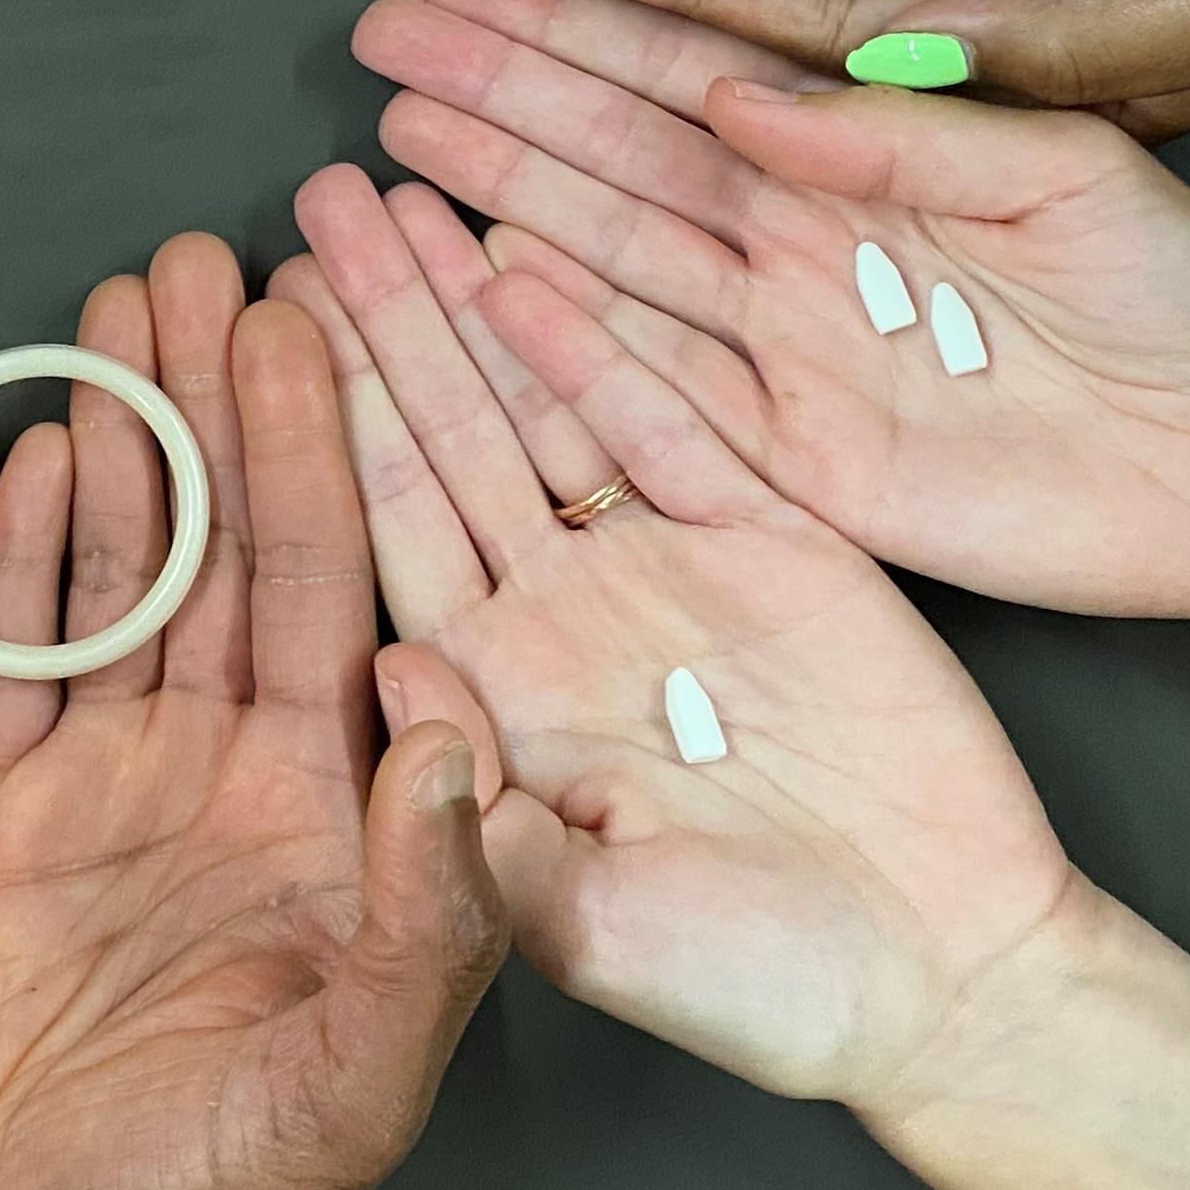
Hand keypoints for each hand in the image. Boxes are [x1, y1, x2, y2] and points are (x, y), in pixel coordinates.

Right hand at [0, 238, 505, 1189]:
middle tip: (171, 259)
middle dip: (184, 397)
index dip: (302, 444)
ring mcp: (81, 800)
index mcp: (305, 821)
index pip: (313, 587)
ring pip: (75, 575)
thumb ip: (424, 922)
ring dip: (70, 439)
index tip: (287, 314)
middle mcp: (200, 786)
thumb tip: (456, 734)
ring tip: (57, 313)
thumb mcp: (343, 1096)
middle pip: (194, 544)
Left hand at [276, 174, 1073, 1107]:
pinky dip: (601, 350)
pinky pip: (670, 425)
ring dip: (473, 304)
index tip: (246, 324)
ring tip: (402, 198)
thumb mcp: (581, 931)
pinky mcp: (772, 542)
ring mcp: (661, 570)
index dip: (314, 426)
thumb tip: (391, 687)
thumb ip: (474, 830)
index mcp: (492, 698)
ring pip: (542, 408)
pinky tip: (531, 268)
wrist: (942, 982)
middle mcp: (557, 617)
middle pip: (444, 442)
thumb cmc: (756, 991)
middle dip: (378, 321)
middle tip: (313, 199)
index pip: (380, 533)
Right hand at [348, 0, 1189, 626]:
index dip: (596, 8)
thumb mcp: (1070, 170)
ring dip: (507, 192)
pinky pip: (658, 399)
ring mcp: (791, 349)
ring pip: (618, 259)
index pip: (704, 63)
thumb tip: (740, 87)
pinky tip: (484, 279)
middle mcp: (809, 237)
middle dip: (511, 84)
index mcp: (873, 149)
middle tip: (392, 24)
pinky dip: (570, 345)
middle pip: (629, 150)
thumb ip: (907, 132)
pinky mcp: (797, 462)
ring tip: (396, 126)